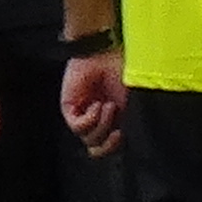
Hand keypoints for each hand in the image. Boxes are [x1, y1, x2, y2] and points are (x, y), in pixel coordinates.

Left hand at [57, 43, 125, 158]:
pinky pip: (77, 127)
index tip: (122, 134)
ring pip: (89, 139)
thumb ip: (128, 122)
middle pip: (96, 148)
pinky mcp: (70, 108)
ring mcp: (82, 114)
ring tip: (108, 105)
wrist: (107, 52)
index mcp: (112, 119)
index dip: (113, 147)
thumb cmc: (122, 70)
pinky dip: (89, 119)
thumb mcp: (132, 101)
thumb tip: (125, 142)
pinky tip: (96, 104)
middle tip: (117, 130)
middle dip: (108, 143)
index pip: (108, 146)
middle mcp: (96, 119)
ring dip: (102, 125)